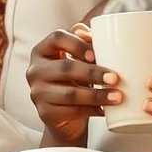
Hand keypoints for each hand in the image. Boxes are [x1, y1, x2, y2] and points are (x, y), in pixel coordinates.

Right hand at [25, 23, 120, 145]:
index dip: (77, 44)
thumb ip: (85, 43)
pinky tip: (105, 110)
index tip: (95, 55)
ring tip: (117, 96)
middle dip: (93, 73)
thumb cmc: (74, 79)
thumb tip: (94, 35)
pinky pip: (72, 112)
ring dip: (97, 95)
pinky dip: (92, 111)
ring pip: (70, 94)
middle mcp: (35, 70)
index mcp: (42, 50)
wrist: (64, 116)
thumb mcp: (77, 59)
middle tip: (115, 78)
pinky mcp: (46, 113)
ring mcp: (38, 93)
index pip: (57, 38)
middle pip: (65, 67)